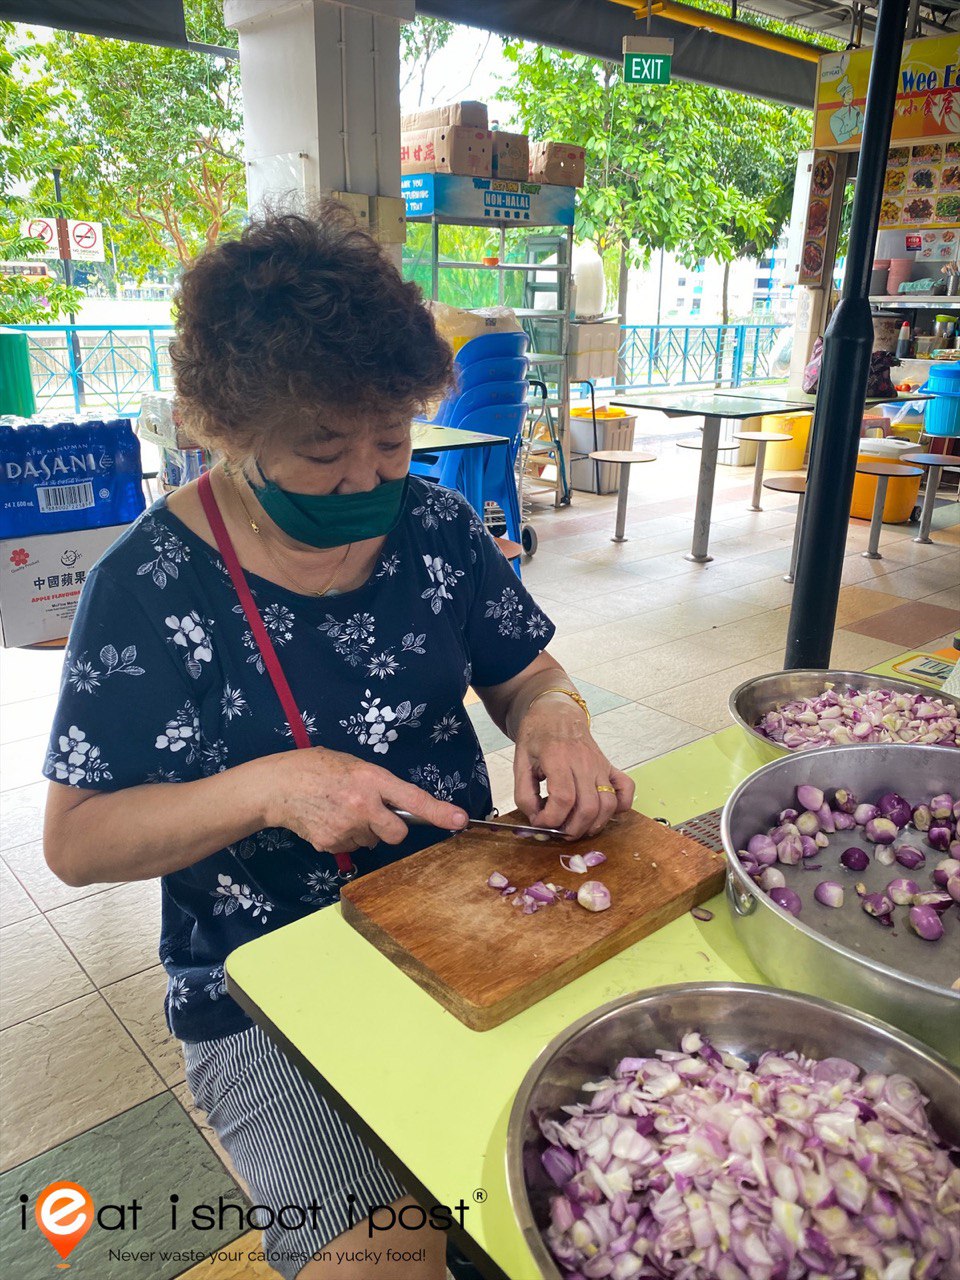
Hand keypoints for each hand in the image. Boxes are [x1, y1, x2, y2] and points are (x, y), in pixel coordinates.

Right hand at [261, 747, 467, 855]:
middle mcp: (362, 806)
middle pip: (397, 834)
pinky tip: (328, 820)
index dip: (439, 812)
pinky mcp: (332, 844)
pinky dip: (344, 837)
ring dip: (364, 831)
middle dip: (392, 828)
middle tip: (373, 813)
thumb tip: (400, 807)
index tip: (459, 820)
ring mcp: (347, 829)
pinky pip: (351, 847)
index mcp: (371, 779)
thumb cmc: (318, 768)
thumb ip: (378, 785)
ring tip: (340, 810)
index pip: (413, 799)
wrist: (278, 786)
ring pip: (372, 841)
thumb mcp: (354, 765)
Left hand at [513, 697, 633, 839]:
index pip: (563, 798)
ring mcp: (600, 765)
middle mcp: (583, 762)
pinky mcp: (609, 766)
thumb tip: (536, 819)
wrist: (556, 712)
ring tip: (577, 827)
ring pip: (608, 804)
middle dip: (573, 829)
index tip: (540, 822)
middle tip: (558, 831)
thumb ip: (524, 794)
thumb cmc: (536, 736)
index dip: (551, 819)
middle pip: (588, 807)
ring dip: (594, 824)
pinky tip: (603, 813)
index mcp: (558, 758)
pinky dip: (621, 806)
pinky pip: (626, 789)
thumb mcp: (519, 762)